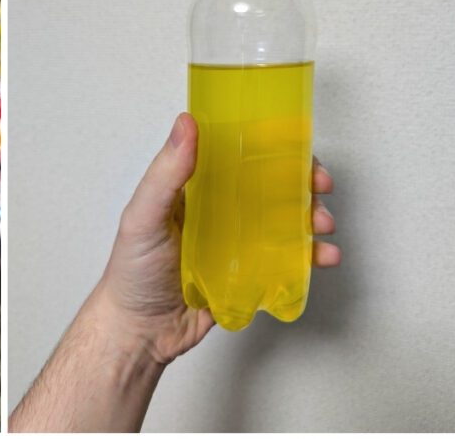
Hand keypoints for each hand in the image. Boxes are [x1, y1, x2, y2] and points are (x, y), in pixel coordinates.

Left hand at [90, 112, 339, 365]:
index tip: (296, 148)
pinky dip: (311, 257)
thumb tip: (186, 123)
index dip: (271, 148)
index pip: (238, 157)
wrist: (140, 332)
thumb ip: (166, 174)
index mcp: (195, 190)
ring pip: (286, 223)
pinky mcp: (251, 276)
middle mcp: (220, 212)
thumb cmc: (132, 271)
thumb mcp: (144, 216)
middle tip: (319, 189)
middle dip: (303, 184)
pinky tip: (323, 258)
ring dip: (313, 219)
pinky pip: (288, 261)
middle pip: (271, 187)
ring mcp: (238, 244)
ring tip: (322, 227)